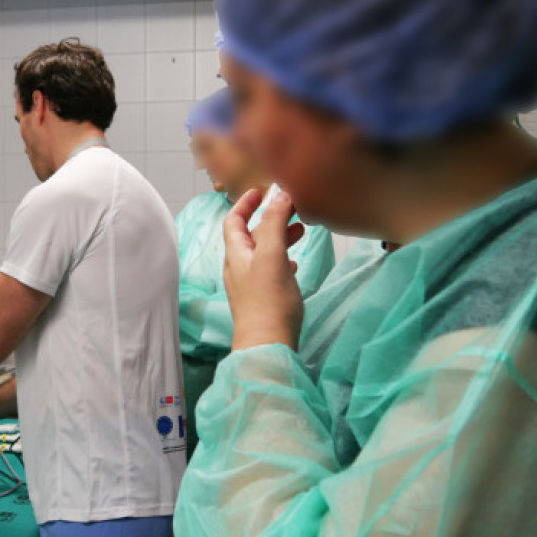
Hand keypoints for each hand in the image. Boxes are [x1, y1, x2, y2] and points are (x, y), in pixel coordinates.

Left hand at [223, 189, 305, 350]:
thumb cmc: (268, 301)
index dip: (245, 204)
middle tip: (293, 208)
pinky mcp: (262, 299)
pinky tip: (294, 263)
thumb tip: (279, 194)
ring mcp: (249, 285)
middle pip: (251, 235)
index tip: (259, 191)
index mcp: (236, 254)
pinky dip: (282, 259)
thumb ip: (274, 223)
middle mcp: (238, 268)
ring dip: (279, 237)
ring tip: (302, 230)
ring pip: (263, 252)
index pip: (234, 221)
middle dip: (271, 219)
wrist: (267, 345)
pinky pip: (270, 271)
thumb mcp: (272, 255)